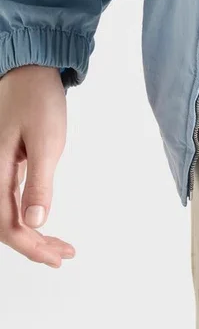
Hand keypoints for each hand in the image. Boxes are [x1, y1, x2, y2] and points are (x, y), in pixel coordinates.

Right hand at [0, 65, 74, 267]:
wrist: (30, 69)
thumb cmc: (38, 100)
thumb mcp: (46, 140)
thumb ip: (39, 182)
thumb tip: (36, 221)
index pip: (6, 224)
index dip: (30, 246)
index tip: (55, 258)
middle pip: (4, 224)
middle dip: (32, 246)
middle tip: (63, 256)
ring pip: (8, 212)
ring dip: (32, 233)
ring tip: (60, 247)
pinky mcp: (6, 163)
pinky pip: (11, 198)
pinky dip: (29, 213)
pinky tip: (43, 222)